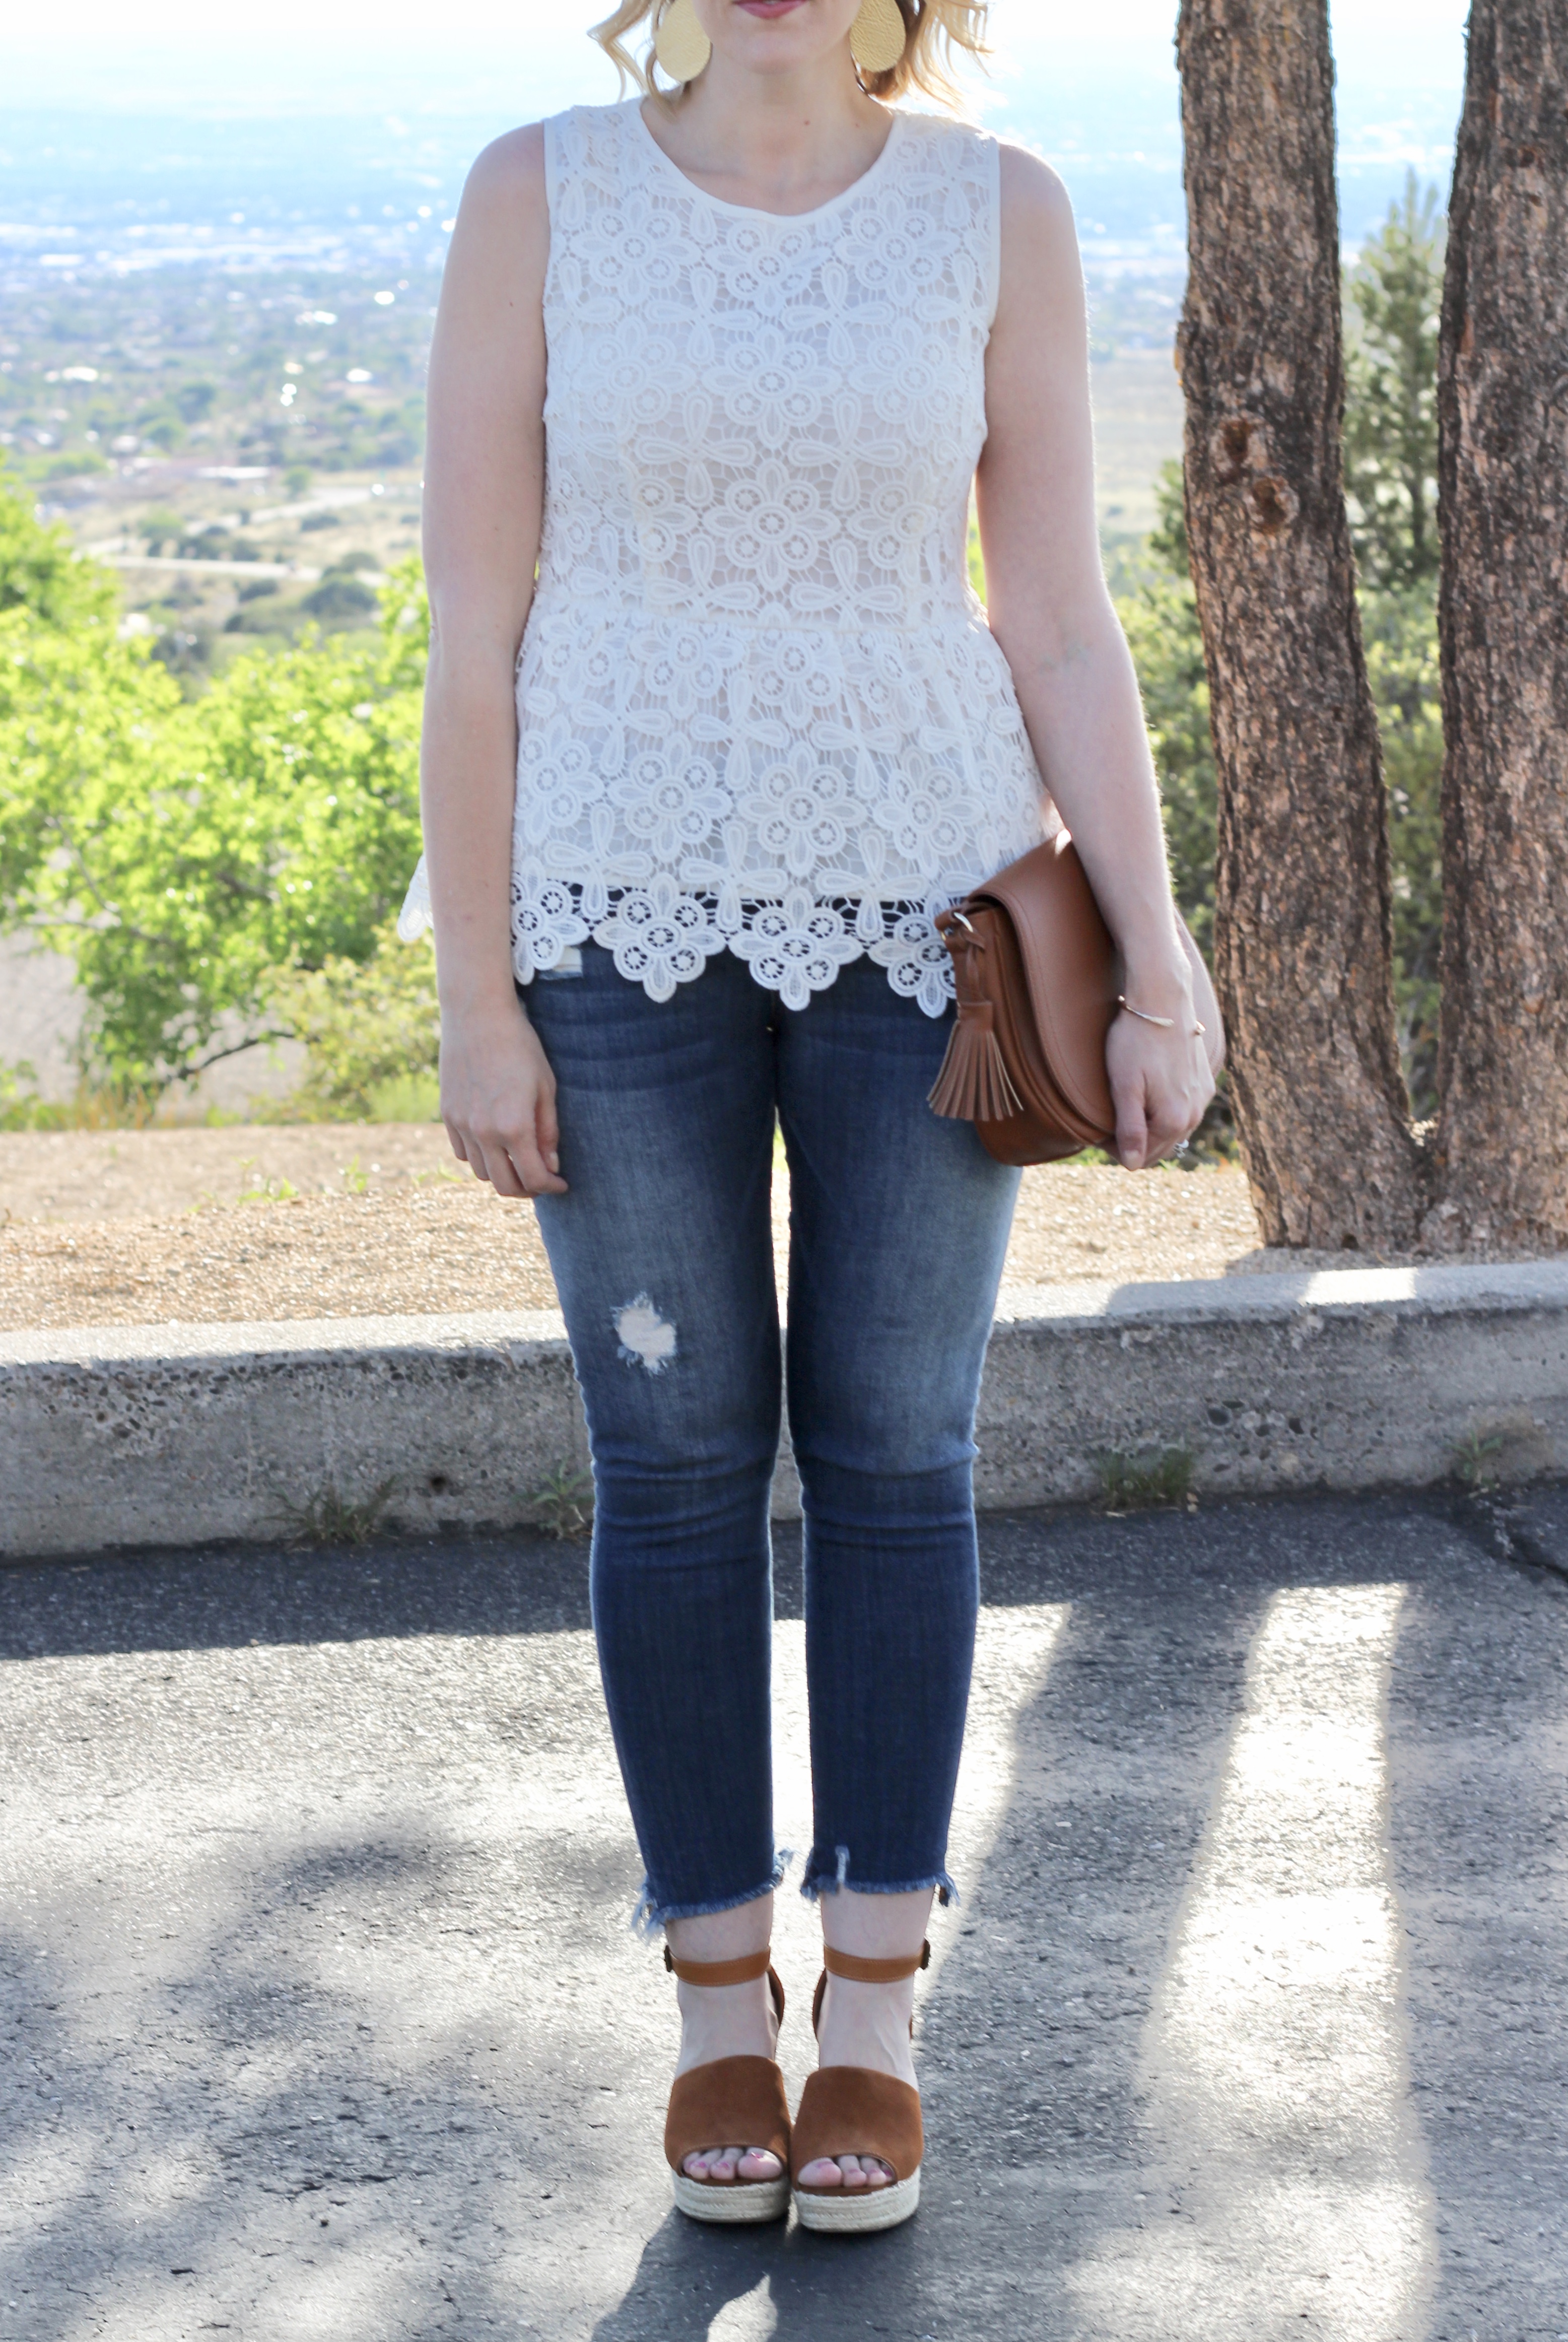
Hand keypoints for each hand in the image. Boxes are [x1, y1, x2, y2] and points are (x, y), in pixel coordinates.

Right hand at [439, 992, 567, 1197]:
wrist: (477, 1016)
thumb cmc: (520, 1047)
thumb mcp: (546, 1087)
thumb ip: (548, 1131)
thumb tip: (551, 1165)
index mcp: (514, 1126)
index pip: (533, 1177)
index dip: (550, 1187)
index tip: (561, 1184)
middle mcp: (484, 1132)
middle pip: (504, 1184)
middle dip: (526, 1190)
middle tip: (541, 1181)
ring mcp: (462, 1125)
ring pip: (480, 1172)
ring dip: (501, 1175)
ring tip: (518, 1163)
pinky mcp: (447, 1114)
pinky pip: (462, 1153)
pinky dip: (479, 1157)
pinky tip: (494, 1145)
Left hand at [1105, 1000, 1215, 1171]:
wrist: (1163, 1000)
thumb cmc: (1136, 1041)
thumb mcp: (1125, 1087)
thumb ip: (1130, 1129)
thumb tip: (1131, 1166)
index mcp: (1174, 1120)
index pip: (1140, 1157)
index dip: (1114, 1148)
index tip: (1096, 1129)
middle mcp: (1194, 1114)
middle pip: (1159, 1148)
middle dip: (1133, 1141)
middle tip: (1107, 1120)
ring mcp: (1202, 1098)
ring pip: (1172, 1130)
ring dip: (1149, 1127)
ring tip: (1126, 1106)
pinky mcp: (1204, 1082)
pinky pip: (1183, 1110)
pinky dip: (1165, 1111)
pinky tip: (1149, 1094)